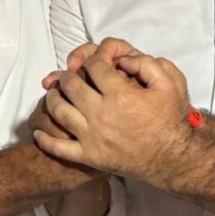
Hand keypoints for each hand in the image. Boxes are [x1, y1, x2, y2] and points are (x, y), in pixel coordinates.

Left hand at [33, 38, 192, 184]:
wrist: (174, 158)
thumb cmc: (172, 120)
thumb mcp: (170, 83)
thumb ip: (147, 63)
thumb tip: (123, 60)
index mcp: (120, 94)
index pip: (94, 66)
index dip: (94, 57)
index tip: (96, 61)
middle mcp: (102, 114)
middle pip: (72, 85)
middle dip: (69, 74)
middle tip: (72, 74)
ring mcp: (92, 137)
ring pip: (59, 112)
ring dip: (53, 98)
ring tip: (55, 94)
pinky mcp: (89, 157)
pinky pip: (59, 147)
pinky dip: (45, 138)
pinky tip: (40, 130)